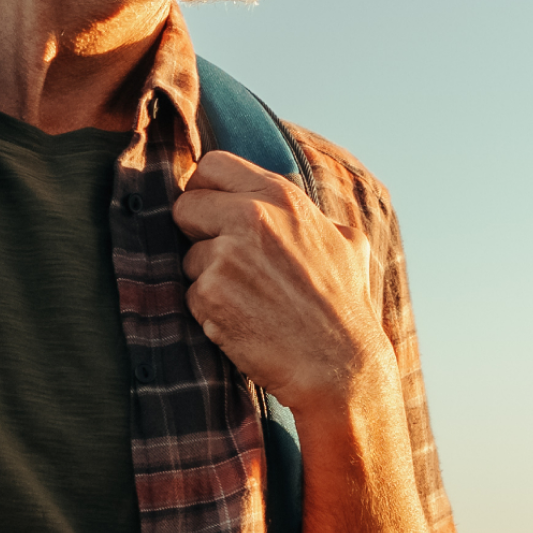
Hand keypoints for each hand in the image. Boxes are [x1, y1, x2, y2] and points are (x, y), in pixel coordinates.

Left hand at [173, 149, 383, 414]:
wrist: (340, 366)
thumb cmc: (346, 307)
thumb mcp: (346, 242)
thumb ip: (313, 216)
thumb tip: (297, 209)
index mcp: (281, 196)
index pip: (213, 166)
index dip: (207, 191)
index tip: (212, 214)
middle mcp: (250, 216)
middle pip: (185, 207)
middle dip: (196, 233)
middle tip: (224, 262)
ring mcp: (227, 255)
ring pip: (188, 257)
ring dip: (208, 280)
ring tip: (251, 302)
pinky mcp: (210, 294)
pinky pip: (191, 295)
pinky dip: (210, 313)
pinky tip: (245, 323)